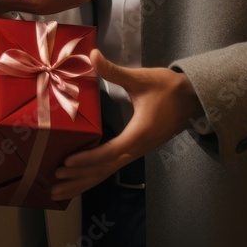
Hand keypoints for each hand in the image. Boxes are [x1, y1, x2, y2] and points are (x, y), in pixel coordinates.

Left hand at [51, 49, 204, 198]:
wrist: (192, 98)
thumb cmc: (167, 88)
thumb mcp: (140, 78)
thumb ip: (114, 71)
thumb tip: (92, 54)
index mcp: (138, 134)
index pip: (109, 152)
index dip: (87, 158)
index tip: (67, 162)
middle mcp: (137, 148)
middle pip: (105, 170)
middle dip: (79, 179)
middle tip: (53, 187)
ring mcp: (137, 152)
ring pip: (108, 172)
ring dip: (84, 182)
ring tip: (60, 192)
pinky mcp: (136, 150)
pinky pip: (112, 167)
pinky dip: (94, 175)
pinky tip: (81, 179)